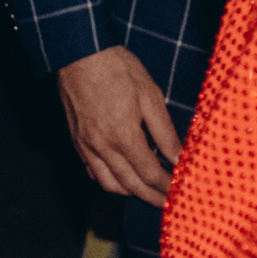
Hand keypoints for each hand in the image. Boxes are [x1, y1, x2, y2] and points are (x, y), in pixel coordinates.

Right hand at [54, 46, 183, 202]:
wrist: (79, 53)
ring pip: (109, 184)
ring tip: (146, 191)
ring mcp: (86, 146)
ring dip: (130, 193)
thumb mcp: (150, 95)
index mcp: (124, 136)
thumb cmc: (117, 68)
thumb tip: (179, 157)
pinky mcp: (77, 141)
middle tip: (167, 204)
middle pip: (131, 186)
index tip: (179, 192)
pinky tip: (121, 176)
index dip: (167, 187)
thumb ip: (165, 131)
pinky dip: (108, 181)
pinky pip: (92, 171)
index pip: (150, 174)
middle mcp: (103, 147)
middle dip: (151, 198)